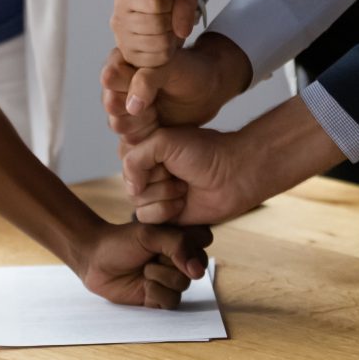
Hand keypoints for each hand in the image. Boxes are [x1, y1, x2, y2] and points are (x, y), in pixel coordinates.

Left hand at [76, 220, 212, 307]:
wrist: (95, 260)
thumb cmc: (122, 241)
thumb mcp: (150, 235)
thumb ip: (178, 245)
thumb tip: (198, 272)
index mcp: (181, 238)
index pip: (204, 240)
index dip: (188, 242)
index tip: (166, 238)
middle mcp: (180, 260)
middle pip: (196, 266)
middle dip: (170, 261)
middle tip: (151, 255)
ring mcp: (171, 280)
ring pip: (183, 285)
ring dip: (159, 276)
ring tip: (143, 269)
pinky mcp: (160, 299)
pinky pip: (171, 301)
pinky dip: (155, 292)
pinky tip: (142, 284)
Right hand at [101, 34, 250, 141]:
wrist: (207, 90)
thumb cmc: (191, 71)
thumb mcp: (171, 68)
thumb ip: (147, 80)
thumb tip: (130, 106)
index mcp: (123, 60)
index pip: (110, 78)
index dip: (128, 87)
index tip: (152, 86)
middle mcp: (118, 84)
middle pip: (111, 104)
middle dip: (134, 109)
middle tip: (155, 103)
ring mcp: (124, 106)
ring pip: (117, 123)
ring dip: (140, 123)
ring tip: (158, 111)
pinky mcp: (134, 125)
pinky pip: (128, 138)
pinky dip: (145, 134)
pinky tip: (158, 123)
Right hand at [110, 0, 196, 67]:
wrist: (158, 16)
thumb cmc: (167, 0)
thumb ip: (184, 5)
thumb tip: (182, 32)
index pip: (155, 4)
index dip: (170, 5)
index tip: (170, 3)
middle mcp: (118, 19)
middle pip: (157, 24)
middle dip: (172, 22)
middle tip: (171, 19)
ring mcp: (122, 40)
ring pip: (160, 42)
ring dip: (172, 36)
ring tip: (169, 29)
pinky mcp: (131, 57)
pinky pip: (159, 58)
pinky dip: (169, 51)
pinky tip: (165, 41)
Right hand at [121, 126, 260, 225]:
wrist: (233, 174)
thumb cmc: (204, 152)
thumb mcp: (163, 141)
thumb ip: (134, 159)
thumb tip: (131, 189)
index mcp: (148, 150)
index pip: (125, 160)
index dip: (144, 161)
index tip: (166, 154)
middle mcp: (150, 172)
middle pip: (129, 183)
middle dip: (155, 179)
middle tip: (178, 172)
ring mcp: (157, 193)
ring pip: (136, 201)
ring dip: (163, 194)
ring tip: (184, 187)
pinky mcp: (165, 215)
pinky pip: (146, 217)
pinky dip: (164, 210)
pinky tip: (183, 202)